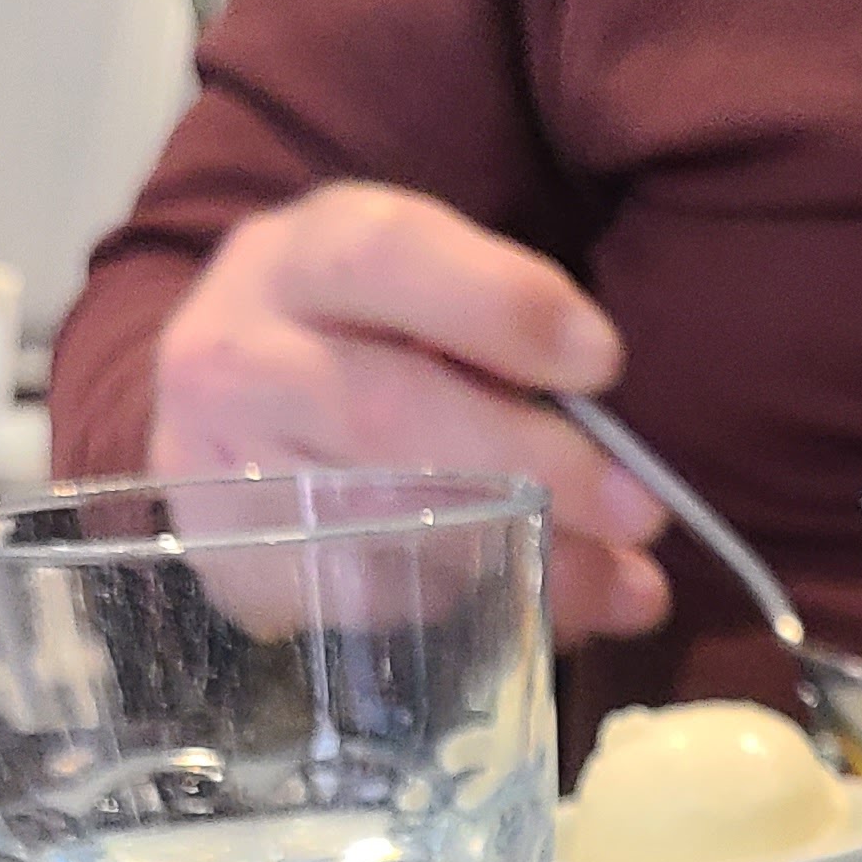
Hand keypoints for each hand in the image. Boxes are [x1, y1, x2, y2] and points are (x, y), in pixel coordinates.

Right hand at [149, 183, 671, 644]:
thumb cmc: (364, 353)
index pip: (388, 254)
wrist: (228, 419)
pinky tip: (528, 606)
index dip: (500, 303)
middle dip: (531, 461)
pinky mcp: (233, 562)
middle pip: (386, 406)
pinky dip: (460, 605)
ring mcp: (221, 465)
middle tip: (640, 511)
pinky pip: (358, 595)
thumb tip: (633, 480)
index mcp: (304, 257)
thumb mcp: (420, 309)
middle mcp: (240, 351)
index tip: (603, 360)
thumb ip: (512, 355)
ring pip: (375, 516)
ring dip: (516, 552)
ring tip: (617, 582)